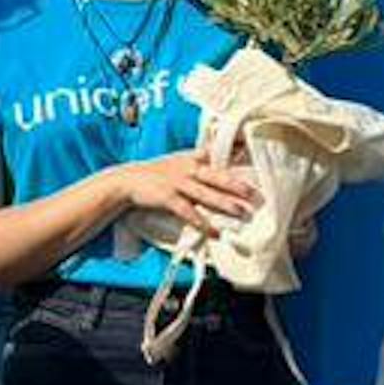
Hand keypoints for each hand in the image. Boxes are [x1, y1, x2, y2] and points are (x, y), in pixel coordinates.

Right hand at [122, 153, 265, 239]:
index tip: (252, 154)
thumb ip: (200, 163)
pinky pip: (188, 212)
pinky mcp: (168, 197)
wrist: (128, 181)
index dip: (235, 152)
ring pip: (206, 194)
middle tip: (255, 194)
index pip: (217, 153)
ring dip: (225, 204)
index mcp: (192, 158)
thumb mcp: (179, 162)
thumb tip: (224, 170)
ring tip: (241, 213)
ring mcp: (178, 182)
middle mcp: (188, 168)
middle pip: (217, 176)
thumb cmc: (158, 174)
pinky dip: (202, 223)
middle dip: (237, 185)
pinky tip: (214, 232)